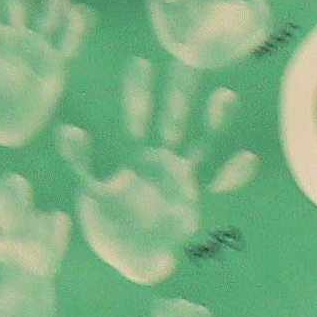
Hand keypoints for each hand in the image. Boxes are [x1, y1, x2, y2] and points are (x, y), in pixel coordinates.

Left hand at [54, 62, 252, 285]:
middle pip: (173, 118)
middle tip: (187, 60)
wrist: (129, 256)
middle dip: (179, 91)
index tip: (141, 62)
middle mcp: (160, 159)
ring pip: (201, 141)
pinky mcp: (196, 198)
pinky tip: (247, 158)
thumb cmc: (107, 222)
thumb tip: (69, 130)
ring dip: (213, 119)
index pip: (137, 116)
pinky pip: (216, 182)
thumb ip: (81, 161)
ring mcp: (182, 176)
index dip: (138, 91)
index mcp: (133, 154)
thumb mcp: (88, 190)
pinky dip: (232, 172)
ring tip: (226, 94)